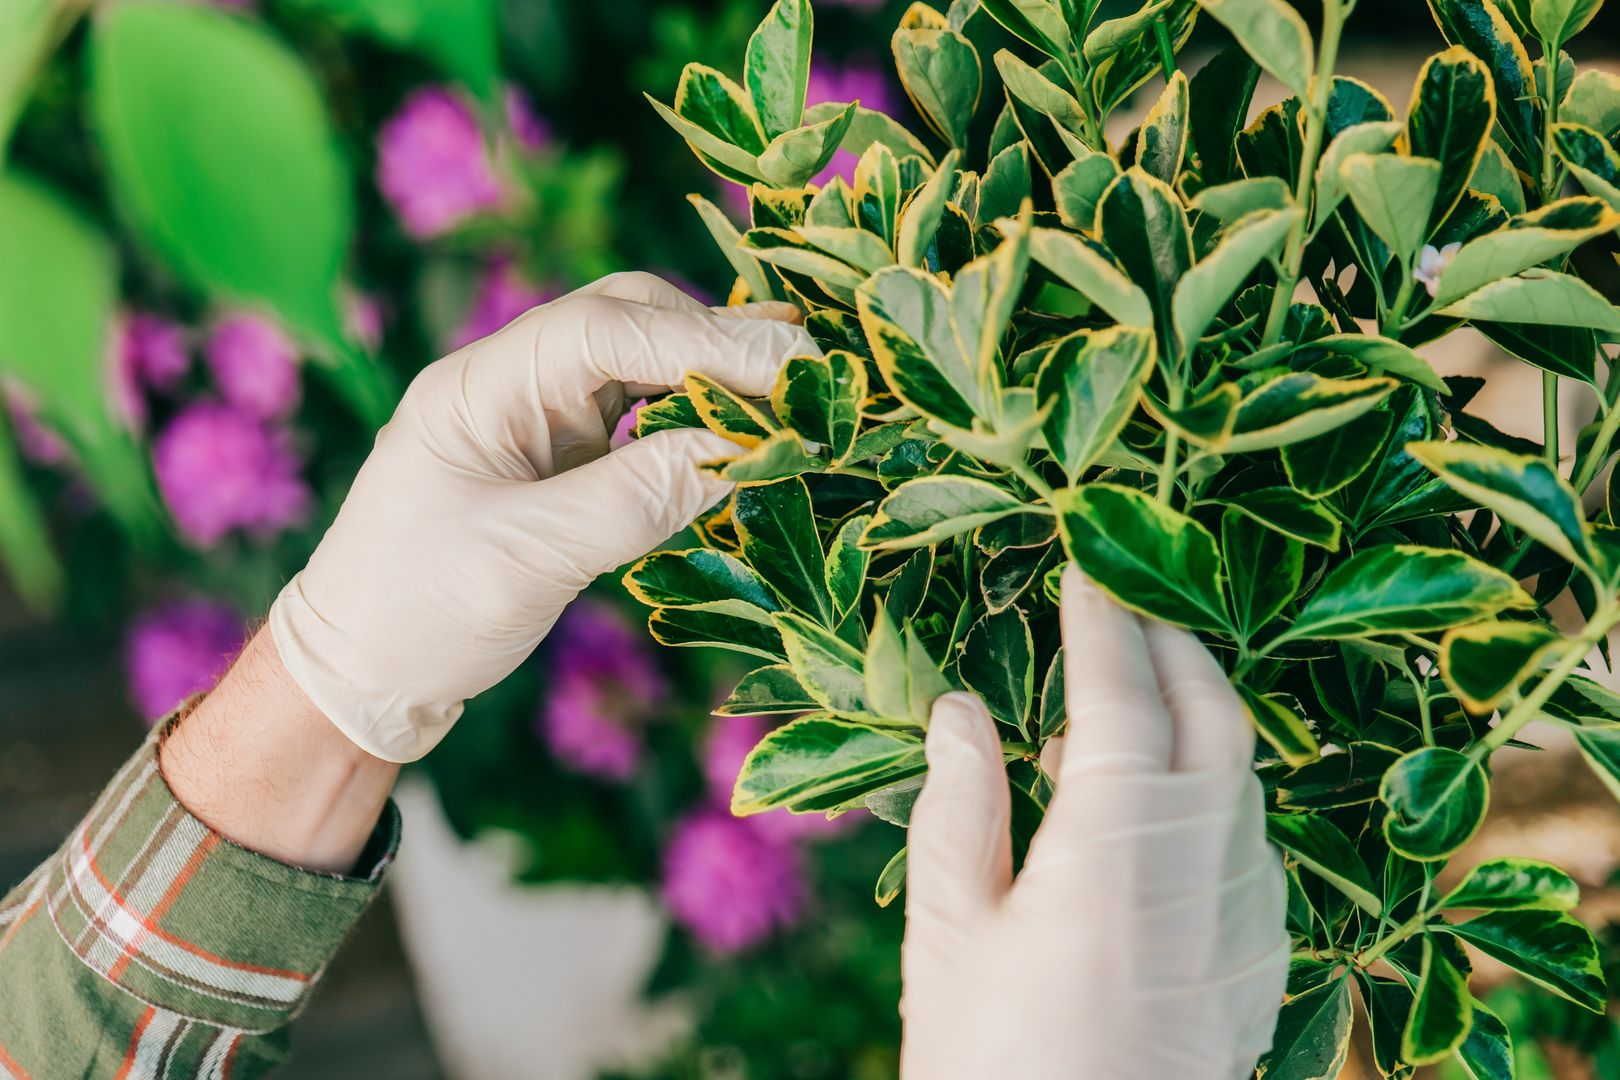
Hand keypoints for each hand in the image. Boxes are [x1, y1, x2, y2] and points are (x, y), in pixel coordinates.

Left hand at [269, 272, 815, 761]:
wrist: (358, 678)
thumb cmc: (417, 614)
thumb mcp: (528, 559)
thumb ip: (634, 499)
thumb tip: (738, 454)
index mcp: (479, 387)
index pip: (607, 330)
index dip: (706, 338)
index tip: (791, 360)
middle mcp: (509, 384)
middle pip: (629, 322)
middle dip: (717, 339)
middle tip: (808, 370)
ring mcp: (533, 419)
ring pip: (641, 365)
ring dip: (712, 374)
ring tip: (795, 390)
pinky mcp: (556, 462)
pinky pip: (638, 419)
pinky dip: (692, 419)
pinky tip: (740, 432)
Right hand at [899, 565, 1288, 1079]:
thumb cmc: (995, 1060)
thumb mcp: (953, 930)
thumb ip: (960, 802)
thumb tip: (960, 706)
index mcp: (1119, 845)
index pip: (1121, 691)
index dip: (1101, 618)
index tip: (1081, 564)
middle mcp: (1207, 861)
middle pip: (1214, 709)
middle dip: (1168, 642)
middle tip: (1116, 601)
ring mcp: (1249, 907)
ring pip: (1242, 767)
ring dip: (1192, 710)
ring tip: (1115, 700)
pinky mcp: (1262, 949)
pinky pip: (1249, 827)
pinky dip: (1209, 780)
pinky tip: (1149, 799)